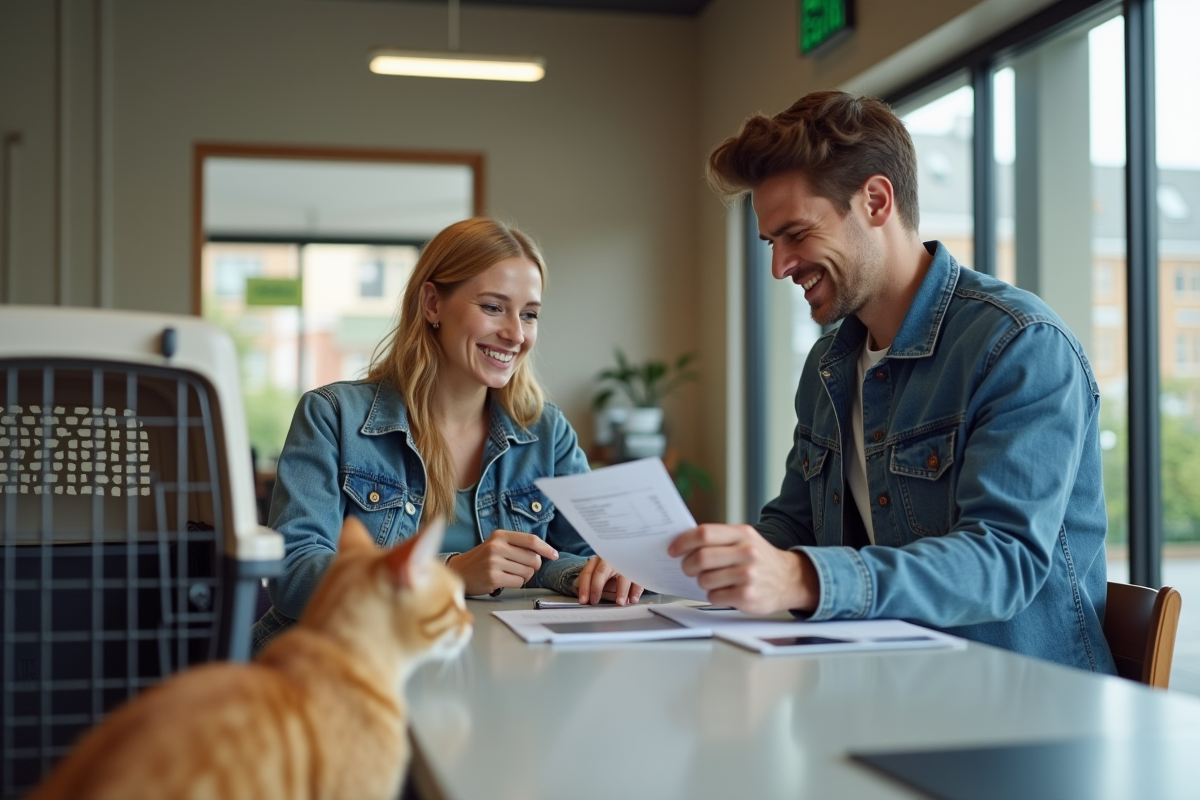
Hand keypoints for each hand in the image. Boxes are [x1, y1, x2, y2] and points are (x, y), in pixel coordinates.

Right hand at [446, 530, 558, 595]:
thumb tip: (544, 553)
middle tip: (521, 567)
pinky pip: (519, 582)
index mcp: (501, 535)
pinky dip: (516, 583)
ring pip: (527, 572)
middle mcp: (497, 547)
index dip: (546, 548)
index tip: (554, 555)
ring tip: (509, 573)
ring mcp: (494, 562)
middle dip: (533, 566)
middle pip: (533, 559)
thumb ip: (518, 545)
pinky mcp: (493, 577)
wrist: (460, 571)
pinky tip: (504, 580)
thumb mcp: (497, 544)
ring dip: (523, 576)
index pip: (531, 540)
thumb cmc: (483, 558)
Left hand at [574, 556, 643, 605]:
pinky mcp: (637, 569)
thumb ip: (590, 584)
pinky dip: (636, 590)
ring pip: (622, 576)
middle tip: (594, 601)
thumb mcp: (598, 576)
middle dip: (597, 587)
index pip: (588, 573)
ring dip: (621, 590)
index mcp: (597, 561)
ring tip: (620, 602)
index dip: (584, 587)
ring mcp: (624, 564)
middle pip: (601, 572)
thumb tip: (583, 597)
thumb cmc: (609, 572)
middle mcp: (610, 560)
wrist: (628, 559)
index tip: (584, 600)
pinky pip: (637, 579)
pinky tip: (633, 599)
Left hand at [667, 524, 817, 614]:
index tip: (673, 550)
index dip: (683, 542)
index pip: (704, 534)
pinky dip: (714, 596)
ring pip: (705, 579)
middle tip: (687, 569)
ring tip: (712, 581)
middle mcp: (747, 552)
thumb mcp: (745, 540)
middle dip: (687, 565)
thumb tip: (683, 543)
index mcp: (742, 534)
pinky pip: (715, 597)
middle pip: (701, 557)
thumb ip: (719, 539)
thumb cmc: (761, 559)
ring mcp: (748, 575)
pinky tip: (724, 591)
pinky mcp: (748, 596)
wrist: (791, 579)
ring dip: (702, 582)